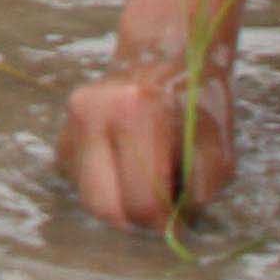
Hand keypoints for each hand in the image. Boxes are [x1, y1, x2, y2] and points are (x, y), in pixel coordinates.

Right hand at [59, 47, 227, 230]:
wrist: (162, 53)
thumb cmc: (196, 98)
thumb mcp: (218, 143)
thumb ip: (201, 188)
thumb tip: (177, 225)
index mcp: (132, 112)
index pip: (140, 201)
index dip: (164, 223)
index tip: (180, 223)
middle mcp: (91, 116)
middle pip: (103, 207)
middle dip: (135, 221)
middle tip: (162, 214)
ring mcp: (69, 126)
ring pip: (89, 199)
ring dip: (120, 203)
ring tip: (146, 182)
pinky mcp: (62, 139)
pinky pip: (82, 184)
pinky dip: (107, 188)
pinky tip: (126, 168)